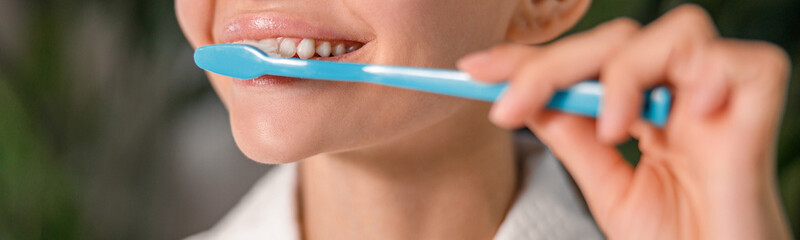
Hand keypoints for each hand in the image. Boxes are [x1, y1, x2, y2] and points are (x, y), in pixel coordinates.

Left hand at [458, 4, 791, 239]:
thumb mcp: (607, 186)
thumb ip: (573, 137)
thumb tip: (525, 96)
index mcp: (650, 109)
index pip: (587, 65)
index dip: (531, 61)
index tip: (473, 71)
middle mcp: (684, 95)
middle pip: (618, 40)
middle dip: (552, 65)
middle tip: (508, 105)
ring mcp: (722, 99)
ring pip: (675, 32)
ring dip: (626, 71)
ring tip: (613, 128)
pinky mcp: (761, 110)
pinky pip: (738, 62)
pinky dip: (703, 74)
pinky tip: (683, 116)